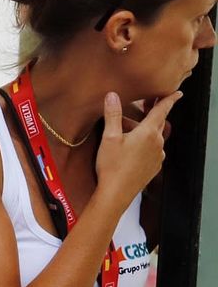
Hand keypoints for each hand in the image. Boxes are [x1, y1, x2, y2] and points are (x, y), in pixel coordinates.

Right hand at [97, 90, 178, 205]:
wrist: (116, 193)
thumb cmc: (111, 166)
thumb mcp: (109, 138)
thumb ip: (113, 115)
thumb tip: (112, 95)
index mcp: (148, 133)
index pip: (162, 111)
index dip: (169, 100)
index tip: (178, 93)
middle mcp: (157, 143)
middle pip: (158, 124)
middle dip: (152, 116)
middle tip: (145, 109)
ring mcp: (158, 156)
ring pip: (154, 138)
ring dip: (145, 133)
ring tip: (128, 135)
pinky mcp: (155, 167)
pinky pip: (153, 151)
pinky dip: (145, 146)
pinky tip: (132, 151)